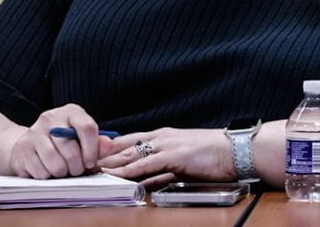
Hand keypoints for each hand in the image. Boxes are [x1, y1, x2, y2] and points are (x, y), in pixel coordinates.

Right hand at [8, 103, 112, 179]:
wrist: (31, 145)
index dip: (92, 150)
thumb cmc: (63, 143)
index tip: (91, 162)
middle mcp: (51, 117)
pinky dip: (47, 176)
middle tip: (76, 169)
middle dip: (77, 166)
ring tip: (62, 170)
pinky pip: (41, 171)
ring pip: (55, 163)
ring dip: (62, 173)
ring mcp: (34, 132)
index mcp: (71, 112)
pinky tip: (47, 169)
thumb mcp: (82, 139)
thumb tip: (108, 145)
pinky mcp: (22, 148)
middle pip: (71, 149)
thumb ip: (98, 143)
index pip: (87, 128)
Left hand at [98, 127, 235, 188]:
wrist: (236, 150)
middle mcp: (162, 137)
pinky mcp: (174, 156)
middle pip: (125, 145)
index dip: (110, 148)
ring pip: (131, 153)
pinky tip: (116, 174)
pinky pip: (146, 164)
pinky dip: (129, 169)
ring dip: (110, 162)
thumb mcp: (183, 163)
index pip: (130, 140)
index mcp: (164, 136)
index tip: (92, 155)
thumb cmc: (214, 156)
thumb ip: (163, 171)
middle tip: (83, 160)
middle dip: (103, 154)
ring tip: (91, 169)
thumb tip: (147, 182)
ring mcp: (167, 145)